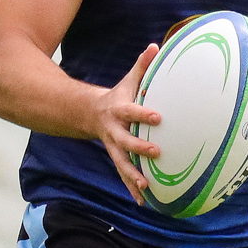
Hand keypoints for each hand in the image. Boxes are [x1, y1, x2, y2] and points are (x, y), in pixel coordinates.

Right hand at [95, 43, 160, 204]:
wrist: (89, 112)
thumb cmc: (119, 95)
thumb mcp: (128, 80)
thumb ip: (142, 66)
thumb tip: (156, 46)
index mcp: (119, 110)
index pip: (132, 111)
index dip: (143, 114)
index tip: (158, 117)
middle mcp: (114, 131)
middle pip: (126, 141)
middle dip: (139, 148)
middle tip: (156, 153)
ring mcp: (113, 146)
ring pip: (122, 163)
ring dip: (133, 176)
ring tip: (146, 188)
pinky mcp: (116, 158)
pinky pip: (124, 174)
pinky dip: (132, 188)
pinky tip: (143, 202)